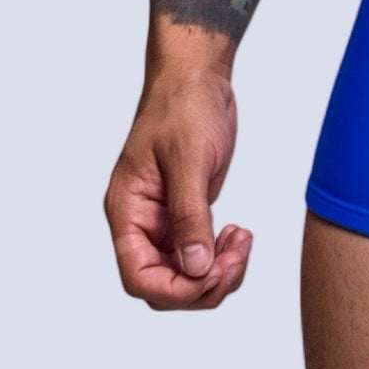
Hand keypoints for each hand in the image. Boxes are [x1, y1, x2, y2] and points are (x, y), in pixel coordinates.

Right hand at [105, 61, 252, 308]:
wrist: (197, 79)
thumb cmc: (182, 106)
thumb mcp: (188, 159)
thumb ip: (189, 216)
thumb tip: (195, 267)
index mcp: (127, 210)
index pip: (138, 277)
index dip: (176, 289)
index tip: (211, 271)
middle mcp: (141, 223)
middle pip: (163, 287)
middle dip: (203, 284)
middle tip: (236, 256)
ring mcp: (164, 222)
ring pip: (185, 277)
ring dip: (217, 273)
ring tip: (242, 242)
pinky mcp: (187, 215)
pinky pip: (200, 257)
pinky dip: (222, 257)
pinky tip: (238, 236)